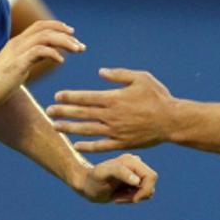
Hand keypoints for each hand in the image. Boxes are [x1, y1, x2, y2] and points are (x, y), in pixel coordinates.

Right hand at [0, 20, 84, 103]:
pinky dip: (53, 53)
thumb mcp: (21, 66)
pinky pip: (39, 51)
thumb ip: (34, 57)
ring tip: (78, 50)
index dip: (57, 26)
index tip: (72, 33)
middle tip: (80, 45)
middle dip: (65, 34)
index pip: (40, 25)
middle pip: (45, 28)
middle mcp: (18, 43)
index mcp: (18, 42)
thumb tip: (51, 53)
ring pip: (45, 37)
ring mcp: (17, 52)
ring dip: (64, 42)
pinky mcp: (18, 63)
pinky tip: (61, 61)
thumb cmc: (0, 83)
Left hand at [48, 68, 173, 152]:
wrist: (172, 121)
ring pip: (87, 130)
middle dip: (62, 112)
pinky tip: (76, 145)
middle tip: (48, 112)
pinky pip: (101, 146)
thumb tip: (100, 72)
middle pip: (81, 114)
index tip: (57, 96)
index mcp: (114, 98)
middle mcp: (111, 115)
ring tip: (55, 127)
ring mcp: (115, 131)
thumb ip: (119, 75)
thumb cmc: (158, 96)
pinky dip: (88, 146)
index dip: (69, 97)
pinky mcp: (122, 143)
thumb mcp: (140, 78)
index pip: (85, 97)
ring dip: (69, 129)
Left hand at [75, 153, 157, 203]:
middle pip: (151, 184)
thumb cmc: (92, 179)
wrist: (86, 185)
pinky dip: (132, 198)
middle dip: (139, 195)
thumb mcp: (103, 174)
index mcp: (131, 161)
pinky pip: (142, 194)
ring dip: (134, 198)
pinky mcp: (134, 182)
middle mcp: (136, 165)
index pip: (151, 177)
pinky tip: (118, 196)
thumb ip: (120, 172)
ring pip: (148, 190)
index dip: (144, 190)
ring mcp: (135, 174)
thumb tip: (137, 180)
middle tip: (121, 198)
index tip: (132, 199)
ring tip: (117, 196)